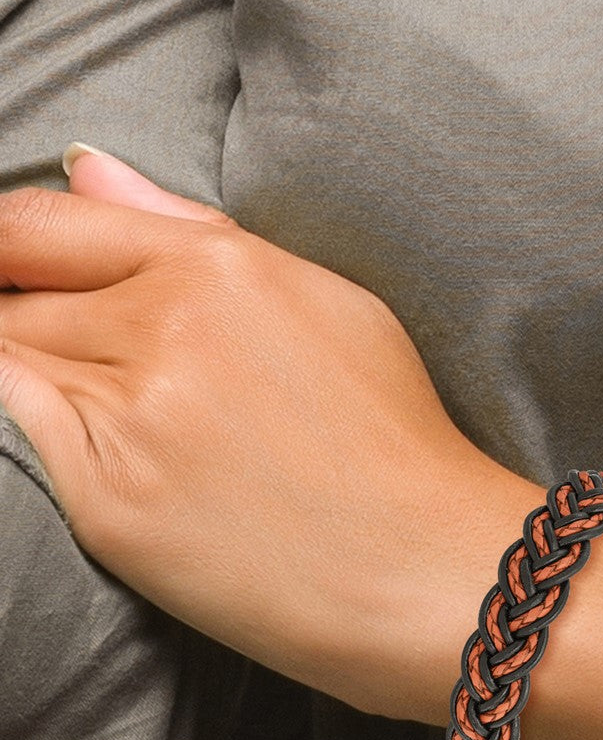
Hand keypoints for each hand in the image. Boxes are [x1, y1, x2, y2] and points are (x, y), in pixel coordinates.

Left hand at [0, 148, 510, 719]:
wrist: (425, 568)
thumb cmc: (396, 439)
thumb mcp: (329, 304)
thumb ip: (195, 231)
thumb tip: (90, 171)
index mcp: (222, 270)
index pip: (44, 225)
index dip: (11, 248)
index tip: (21, 275)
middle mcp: (167, 330)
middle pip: (17, 296)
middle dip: (29, 318)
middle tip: (103, 370)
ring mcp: (133, 419)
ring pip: (10, 363)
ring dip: (42, 379)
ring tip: (131, 420)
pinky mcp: (109, 506)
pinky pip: (21, 438)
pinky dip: (38, 432)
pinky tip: (115, 454)